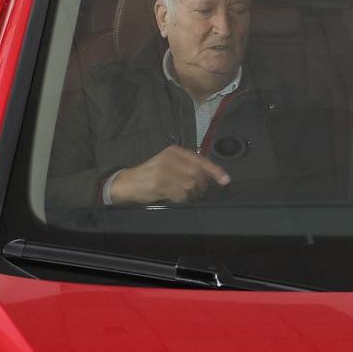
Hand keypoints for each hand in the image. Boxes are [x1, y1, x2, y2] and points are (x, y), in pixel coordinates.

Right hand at [108, 145, 230, 203]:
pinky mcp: (161, 185)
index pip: (201, 160)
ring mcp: (165, 172)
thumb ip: (186, 166)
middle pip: (198, 174)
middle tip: (196, 192)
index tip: (225, 181)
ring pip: (192, 186)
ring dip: (191, 194)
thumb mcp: (167, 164)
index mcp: (174, 151)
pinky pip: (182, 195)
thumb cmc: (150, 174)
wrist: (127, 183)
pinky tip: (175, 198)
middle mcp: (171, 159)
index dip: (215, 171)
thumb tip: (211, 177)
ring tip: (183, 195)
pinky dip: (182, 200)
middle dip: (202, 186)